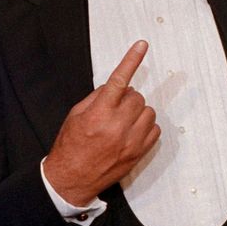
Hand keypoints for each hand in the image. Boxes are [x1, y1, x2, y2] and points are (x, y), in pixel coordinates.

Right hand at [43, 40, 159, 204]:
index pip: (119, 80)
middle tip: (114, 108)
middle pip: (137, 96)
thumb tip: (116, 85)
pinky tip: (131, 132)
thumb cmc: (71, 147)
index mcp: (99, 113)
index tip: (142, 45)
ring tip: (122, 122)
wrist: (72, 179)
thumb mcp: (76, 115)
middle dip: (127, 98)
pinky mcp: (139, 152)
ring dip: (138, 112)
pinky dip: (145, 127)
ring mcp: (131, 140)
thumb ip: (97, 97)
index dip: (131, 60)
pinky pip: (155, 129)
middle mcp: (117, 126)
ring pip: (149, 111)